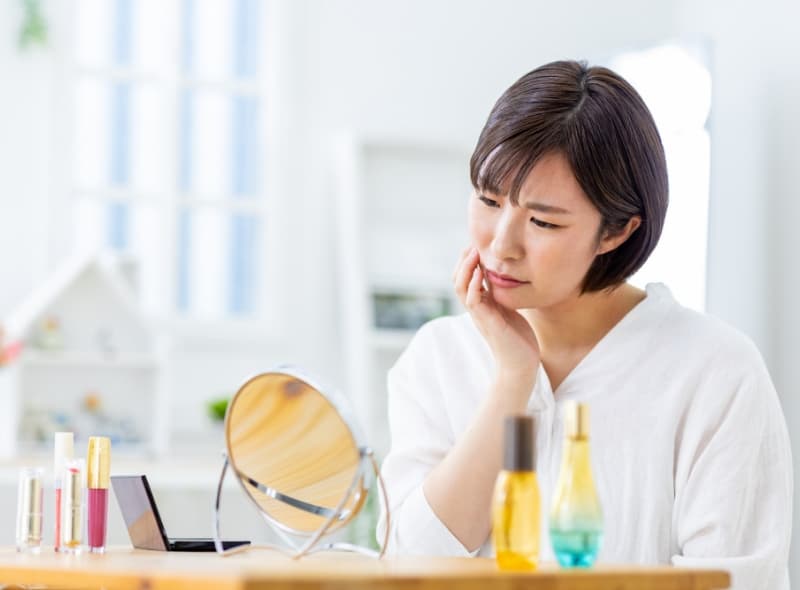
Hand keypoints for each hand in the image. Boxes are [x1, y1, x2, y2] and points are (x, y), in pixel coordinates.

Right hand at [453, 248, 539, 388]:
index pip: (466, 278)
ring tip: (473, 252)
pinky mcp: (486, 322)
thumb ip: (505, 297)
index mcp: (482, 304)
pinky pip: (472, 300)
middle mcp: (476, 308)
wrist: (521, 365)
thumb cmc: (519, 340)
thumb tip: (509, 280)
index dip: (468, 261)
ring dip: (466, 268)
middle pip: (458, 279)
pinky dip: (473, 284)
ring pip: (461, 287)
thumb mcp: (511, 311)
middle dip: (463, 260)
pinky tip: (478, 272)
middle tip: (472, 244)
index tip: (476, 245)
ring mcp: (479, 315)